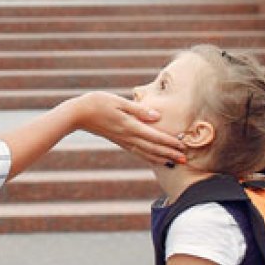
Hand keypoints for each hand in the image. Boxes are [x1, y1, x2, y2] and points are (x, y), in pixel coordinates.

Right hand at [67, 92, 185, 165]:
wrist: (78, 114)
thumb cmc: (98, 103)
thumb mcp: (119, 102)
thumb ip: (139, 110)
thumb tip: (157, 117)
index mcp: (130, 126)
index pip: (155, 136)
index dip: (170, 142)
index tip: (183, 146)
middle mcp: (128, 136)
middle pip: (153, 148)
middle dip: (170, 154)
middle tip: (185, 159)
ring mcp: (123, 140)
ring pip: (146, 153)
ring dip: (161, 158)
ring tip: (173, 162)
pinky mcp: (119, 141)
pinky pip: (137, 152)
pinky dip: (148, 157)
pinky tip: (154, 159)